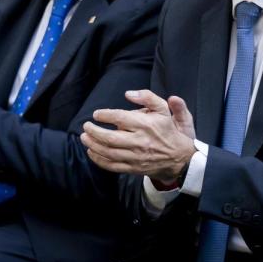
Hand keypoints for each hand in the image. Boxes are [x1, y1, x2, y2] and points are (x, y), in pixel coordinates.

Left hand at [81, 89, 196, 183]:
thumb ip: (147, 97)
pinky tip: (91, 152)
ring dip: (93, 145)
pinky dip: (99, 160)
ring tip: (84, 137)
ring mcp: (135, 157)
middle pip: (110, 138)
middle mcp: (139, 141)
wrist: (178, 156)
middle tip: (86, 126)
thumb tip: (129, 93)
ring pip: (109, 152)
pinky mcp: (133, 168)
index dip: (105, 115)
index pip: (120, 118)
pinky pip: (112, 166)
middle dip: (94, 132)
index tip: (97, 114)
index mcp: (145, 124)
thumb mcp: (162, 108)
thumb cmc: (167, 130)